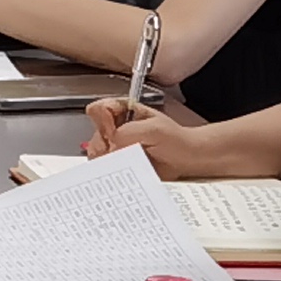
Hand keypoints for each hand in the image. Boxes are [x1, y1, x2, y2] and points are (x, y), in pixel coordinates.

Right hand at [81, 103, 217, 165]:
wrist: (187, 159)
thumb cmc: (176, 139)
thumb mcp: (154, 129)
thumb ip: (129, 132)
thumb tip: (111, 143)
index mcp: (123, 110)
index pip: (98, 109)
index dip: (102, 121)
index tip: (113, 132)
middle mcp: (116, 126)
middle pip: (93, 132)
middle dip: (103, 144)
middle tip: (117, 151)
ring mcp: (116, 145)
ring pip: (95, 151)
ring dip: (106, 159)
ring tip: (123, 162)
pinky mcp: (118, 161)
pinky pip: (104, 166)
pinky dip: (109, 170)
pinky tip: (123, 170)